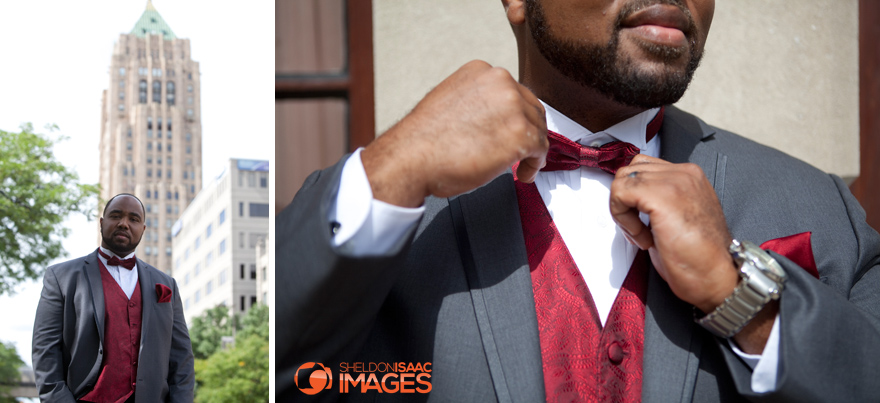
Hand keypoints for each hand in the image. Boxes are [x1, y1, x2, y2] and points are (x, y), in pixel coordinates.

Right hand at [361, 60, 547, 207]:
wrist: (411, 157)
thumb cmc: (424, 139)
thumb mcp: (451, 102)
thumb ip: (476, 103)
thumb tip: (491, 120)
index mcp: (482, 72)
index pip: (514, 92)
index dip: (516, 116)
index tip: (512, 130)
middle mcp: (501, 82)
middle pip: (531, 108)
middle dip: (528, 132)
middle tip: (522, 152)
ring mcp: (513, 107)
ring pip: (538, 129)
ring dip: (532, 150)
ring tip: (521, 166)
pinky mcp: (520, 134)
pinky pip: (540, 150)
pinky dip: (534, 164)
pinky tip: (523, 173)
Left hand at [610, 155, 736, 312]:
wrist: (715, 276)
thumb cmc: (698, 257)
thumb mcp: (676, 217)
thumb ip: (657, 200)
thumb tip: (630, 199)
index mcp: (689, 176)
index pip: (643, 168)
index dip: (634, 197)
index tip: (643, 222)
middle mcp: (684, 173)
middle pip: (630, 172)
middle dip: (626, 202)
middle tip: (639, 230)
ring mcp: (674, 181)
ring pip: (622, 180)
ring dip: (624, 211)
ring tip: (643, 234)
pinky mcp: (661, 196)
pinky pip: (620, 194)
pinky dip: (623, 218)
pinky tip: (644, 237)